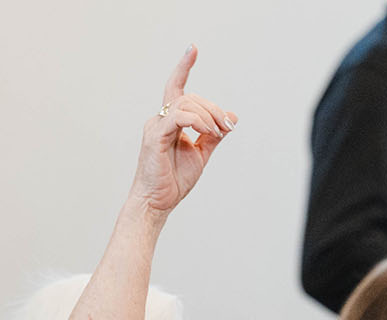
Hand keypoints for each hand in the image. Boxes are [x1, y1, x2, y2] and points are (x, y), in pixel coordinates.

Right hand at [130, 44, 236, 215]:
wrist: (157, 203)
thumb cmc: (173, 180)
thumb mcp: (200, 154)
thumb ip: (214, 135)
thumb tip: (232, 117)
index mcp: (169, 122)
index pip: (177, 88)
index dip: (184, 67)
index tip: (193, 48)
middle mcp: (160, 120)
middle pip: (191, 97)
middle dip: (214, 109)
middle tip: (227, 127)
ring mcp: (156, 127)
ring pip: (186, 103)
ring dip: (208, 115)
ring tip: (218, 132)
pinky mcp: (155, 137)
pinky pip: (178, 116)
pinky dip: (197, 120)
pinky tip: (207, 132)